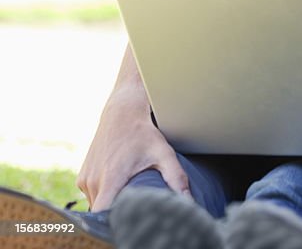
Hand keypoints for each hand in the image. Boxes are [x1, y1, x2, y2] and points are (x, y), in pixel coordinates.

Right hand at [77, 77, 190, 209]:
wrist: (122, 111)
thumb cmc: (143, 132)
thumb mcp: (163, 153)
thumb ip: (176, 178)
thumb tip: (189, 202)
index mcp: (111, 178)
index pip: (103, 214)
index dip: (115, 221)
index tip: (128, 218)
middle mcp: (94, 180)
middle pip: (102, 213)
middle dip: (116, 213)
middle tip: (134, 206)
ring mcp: (85, 179)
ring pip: (96, 205)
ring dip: (110, 203)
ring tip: (126, 192)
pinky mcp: (82, 177)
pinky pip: (92, 195)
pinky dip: (103, 195)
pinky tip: (117, 184)